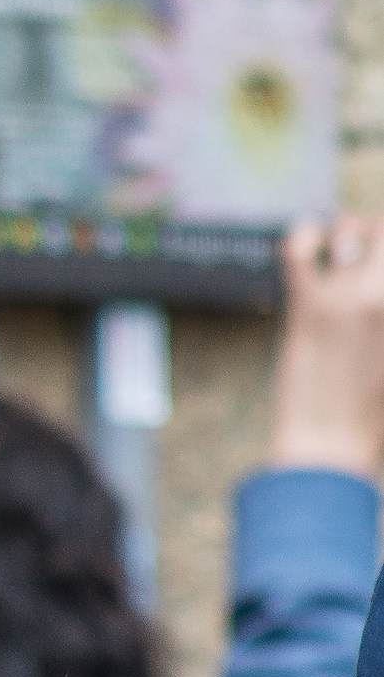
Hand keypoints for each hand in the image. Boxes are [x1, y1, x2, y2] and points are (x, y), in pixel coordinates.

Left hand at [268, 217, 383, 477]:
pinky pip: (300, 249)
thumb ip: (380, 314)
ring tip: (336, 250)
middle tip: (364, 249)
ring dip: (344, 231)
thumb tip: (372, 295)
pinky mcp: (311, 307)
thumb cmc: (366, 413)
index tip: (372, 273)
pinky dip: (301, 239)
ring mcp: (353, 297)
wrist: (330, 446)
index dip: (382, 257)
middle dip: (376, 231)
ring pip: (350, 231)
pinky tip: (304, 250)